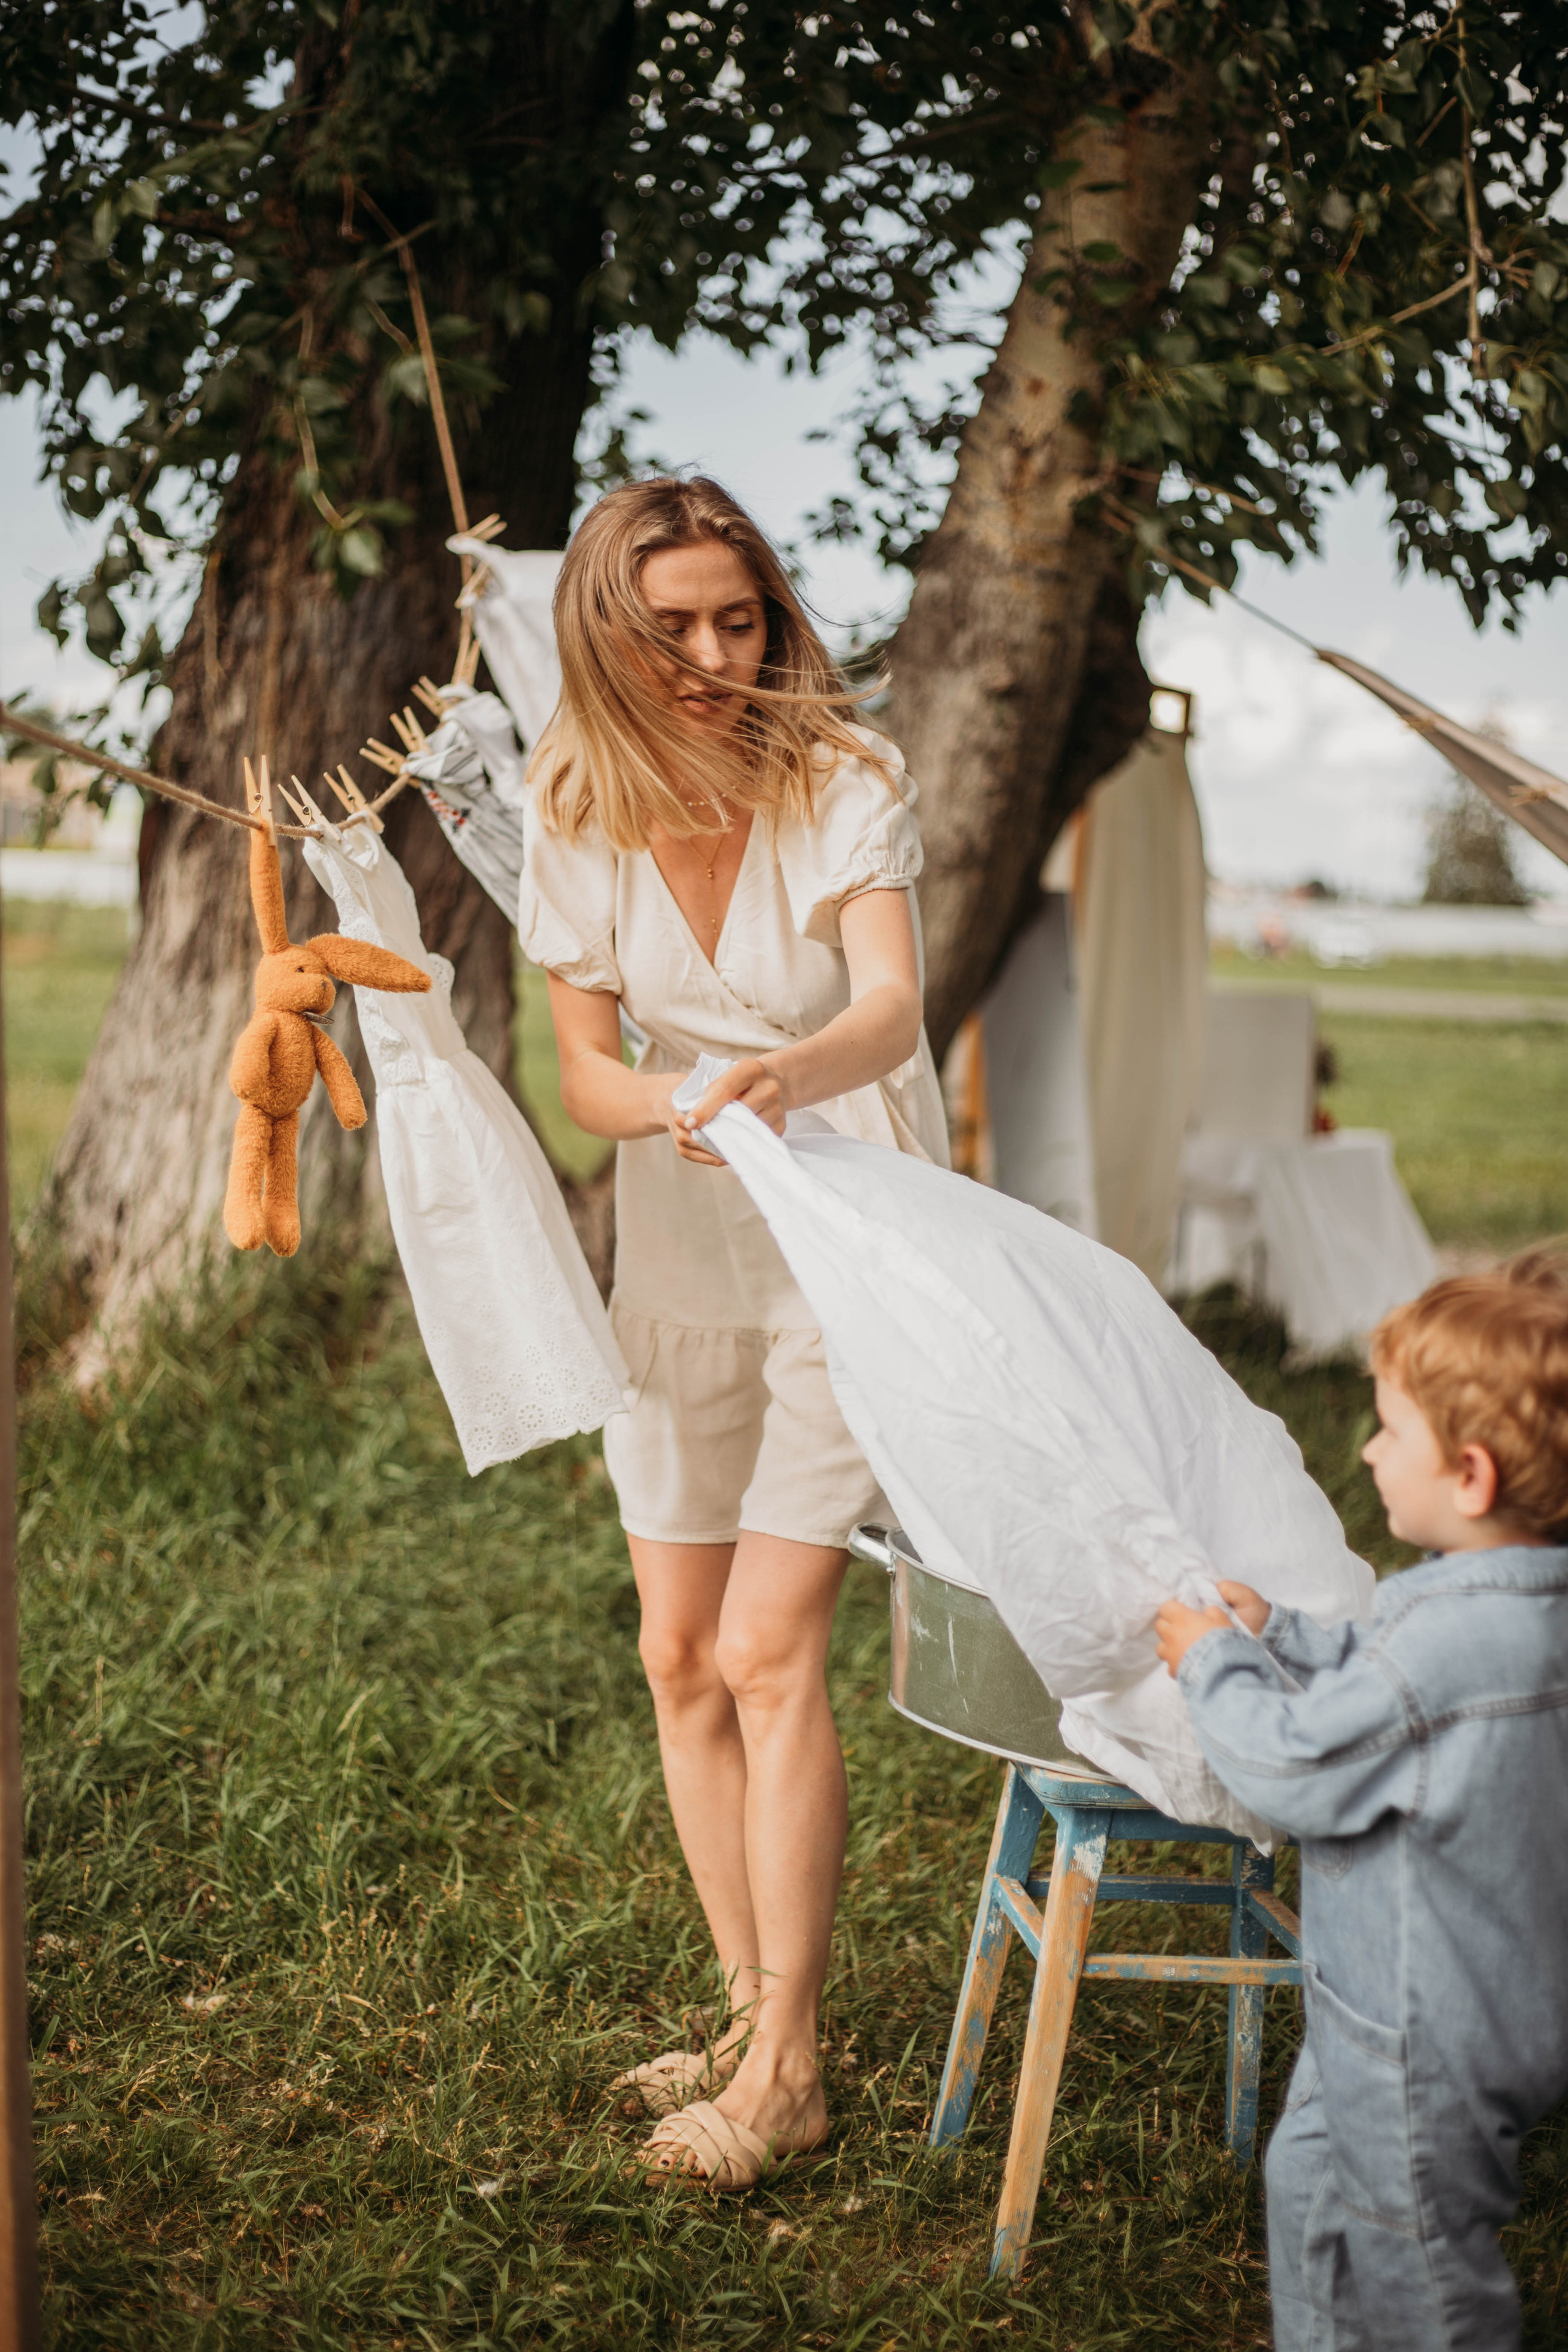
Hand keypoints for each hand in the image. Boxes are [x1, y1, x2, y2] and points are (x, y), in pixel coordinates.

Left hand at [667, 1056, 786, 1165]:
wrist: (777, 1082)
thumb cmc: (742, 1082)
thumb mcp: (729, 1076)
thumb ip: (713, 1093)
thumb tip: (694, 1122)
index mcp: (751, 1068)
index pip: (724, 1090)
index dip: (705, 1108)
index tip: (690, 1124)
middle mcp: (769, 1086)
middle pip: (737, 1112)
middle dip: (716, 1123)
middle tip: (700, 1133)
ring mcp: (778, 1107)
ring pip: (746, 1128)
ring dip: (728, 1134)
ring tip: (716, 1135)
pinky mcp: (781, 1125)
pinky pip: (756, 1138)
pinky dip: (741, 1140)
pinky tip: (733, 1139)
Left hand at [1153, 1580, 1267, 1676]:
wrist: (1221, 1670)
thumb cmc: (1222, 1641)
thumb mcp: (1222, 1620)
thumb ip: (1211, 1611)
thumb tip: (1205, 1612)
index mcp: (1182, 1618)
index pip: (1166, 1607)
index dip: (1174, 1609)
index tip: (1182, 1613)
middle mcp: (1171, 1634)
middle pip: (1160, 1625)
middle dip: (1169, 1625)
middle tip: (1183, 1629)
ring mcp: (1170, 1654)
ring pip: (1160, 1647)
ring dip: (1168, 1646)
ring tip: (1182, 1649)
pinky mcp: (1173, 1670)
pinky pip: (1169, 1666)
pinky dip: (1175, 1664)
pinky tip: (1186, 1665)